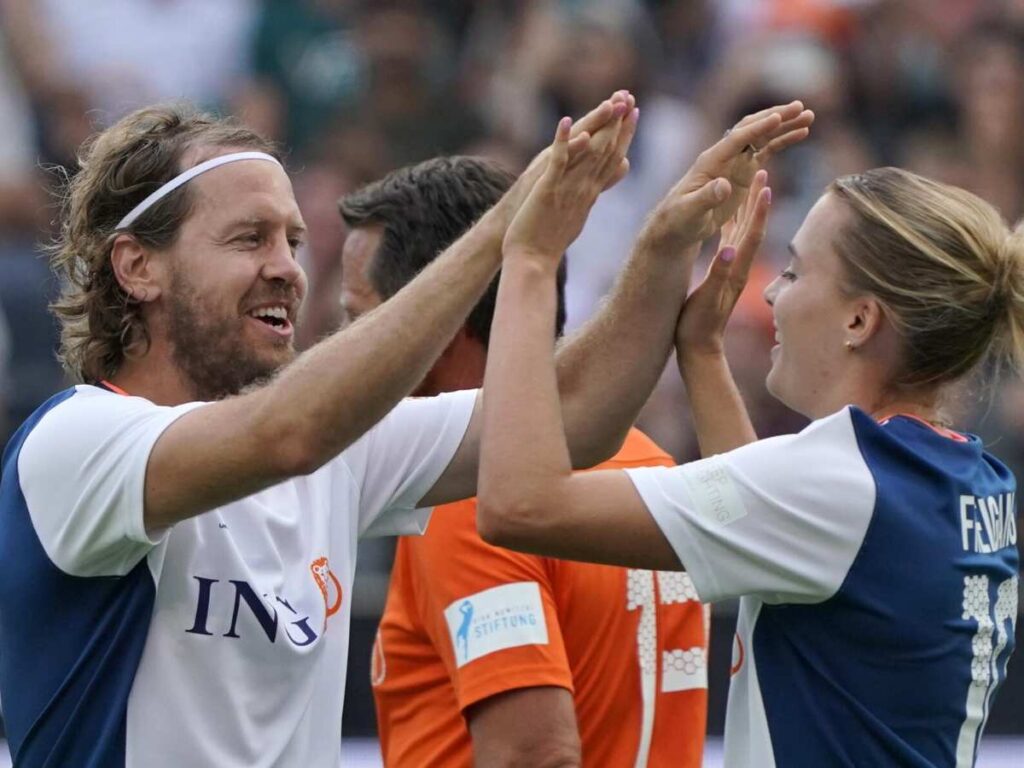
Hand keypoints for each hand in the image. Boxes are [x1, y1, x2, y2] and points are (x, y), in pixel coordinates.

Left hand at [502, 105, 638, 268]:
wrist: (533, 262)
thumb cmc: (550, 240)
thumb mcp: (579, 212)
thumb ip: (596, 190)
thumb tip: (615, 177)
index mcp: (590, 194)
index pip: (612, 159)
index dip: (624, 135)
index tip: (634, 113)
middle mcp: (583, 189)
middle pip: (606, 151)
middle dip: (618, 123)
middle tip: (630, 98)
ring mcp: (567, 189)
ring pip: (589, 153)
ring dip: (599, 125)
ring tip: (611, 102)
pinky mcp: (547, 191)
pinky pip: (557, 162)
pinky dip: (562, 141)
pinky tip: (565, 122)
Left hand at [639, 101, 811, 253]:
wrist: (679, 224)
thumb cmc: (679, 219)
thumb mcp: (689, 211)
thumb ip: (706, 197)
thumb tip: (723, 185)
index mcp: (710, 161)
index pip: (736, 139)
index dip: (757, 129)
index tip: (778, 118)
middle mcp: (725, 155)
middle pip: (752, 129)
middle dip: (776, 118)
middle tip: (801, 107)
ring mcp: (735, 162)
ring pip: (763, 137)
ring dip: (785, 126)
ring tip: (810, 116)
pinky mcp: (744, 171)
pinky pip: (766, 151)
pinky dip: (783, 141)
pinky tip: (802, 133)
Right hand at [676, 170, 770, 357]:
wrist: (700, 350)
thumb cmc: (698, 329)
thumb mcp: (706, 301)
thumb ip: (717, 275)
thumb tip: (727, 250)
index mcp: (735, 271)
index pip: (751, 235)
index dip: (759, 210)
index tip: (765, 185)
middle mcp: (738, 268)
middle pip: (751, 227)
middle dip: (757, 199)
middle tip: (762, 171)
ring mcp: (731, 270)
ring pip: (742, 232)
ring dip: (747, 207)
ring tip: (750, 184)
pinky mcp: (722, 274)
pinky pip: (730, 242)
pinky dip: (732, 223)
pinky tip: (728, 214)